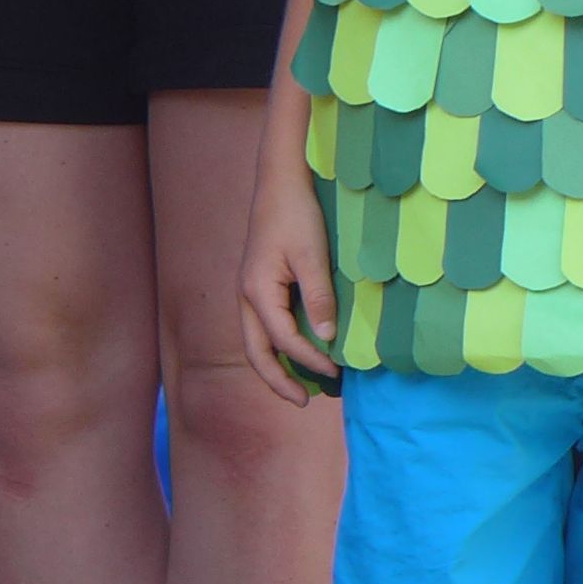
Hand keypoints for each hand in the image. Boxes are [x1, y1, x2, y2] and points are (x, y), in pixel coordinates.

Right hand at [235, 140, 343, 403]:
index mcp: (256, 291)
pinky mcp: (258, 284)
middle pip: (256, 351)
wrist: (280, 180)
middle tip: (302, 402)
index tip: (337, 371)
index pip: (283, 340)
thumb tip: (326, 337)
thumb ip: (318, 297)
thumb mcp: (312, 255)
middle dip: (277, 380)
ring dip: (276, 365)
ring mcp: (248, 290)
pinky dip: (277, 345)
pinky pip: (263, 326)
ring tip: (299, 384)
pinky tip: (297, 349)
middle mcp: (245, 296)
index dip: (310, 360)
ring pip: (256, 340)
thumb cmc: (296, 213)